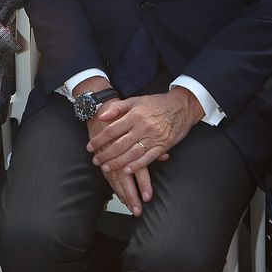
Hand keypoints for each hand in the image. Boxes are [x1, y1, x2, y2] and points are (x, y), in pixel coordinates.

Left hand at [86, 89, 203, 215]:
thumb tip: (102, 116)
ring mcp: (153, 137)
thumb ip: (117, 108)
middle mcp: (142, 127)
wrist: (181, 106)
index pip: (112, 130)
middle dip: (105, 155)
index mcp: (134, 115)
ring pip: (132, 153)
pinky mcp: (163, 146)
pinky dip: (137, 165)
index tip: (90, 147)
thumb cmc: (156, 104)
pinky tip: (127, 171)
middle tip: (96, 161)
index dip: (99, 140)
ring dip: (118, 163)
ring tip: (106, 168)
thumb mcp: (135, 100)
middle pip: (119, 144)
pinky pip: (148, 158)